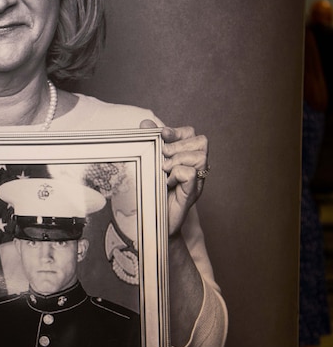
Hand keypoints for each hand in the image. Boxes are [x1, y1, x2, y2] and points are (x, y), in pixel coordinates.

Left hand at [140, 120, 208, 235]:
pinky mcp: (191, 193)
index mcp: (186, 157)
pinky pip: (191, 173)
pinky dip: (177, 174)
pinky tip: (168, 182)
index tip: (162, 135)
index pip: (191, 133)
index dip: (177, 131)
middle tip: (162, 158)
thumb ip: (149, 143)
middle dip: (177, 146)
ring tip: (164, 172)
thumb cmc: (151, 192)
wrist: (149, 222)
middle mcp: (196, 167)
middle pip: (201, 141)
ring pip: (199, 156)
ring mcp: (196, 181)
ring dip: (177, 160)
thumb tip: (146, 123)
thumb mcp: (148, 164)